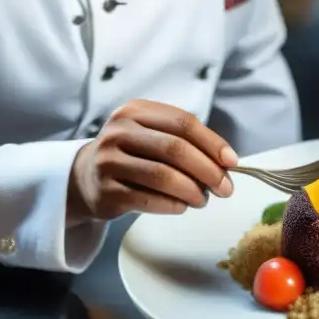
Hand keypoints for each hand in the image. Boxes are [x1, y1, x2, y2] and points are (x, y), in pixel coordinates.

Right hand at [68, 100, 237, 221]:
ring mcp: (109, 161)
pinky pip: (148, 199)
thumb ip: (186, 143)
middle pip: (174, 149)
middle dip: (207, 170)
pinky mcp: (106, 191)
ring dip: (192, 191)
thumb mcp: (152, 136)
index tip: (232, 162)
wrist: (85, 177)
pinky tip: (182, 206)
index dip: (212, 142)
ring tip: (203, 200)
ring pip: (162, 176)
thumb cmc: (133, 154)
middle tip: (225, 189)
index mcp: (135, 111)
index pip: (183, 123)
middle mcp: (119, 131)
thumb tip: (226, 165)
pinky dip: (172, 205)